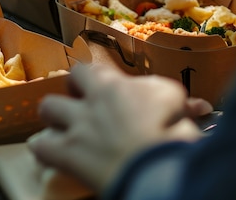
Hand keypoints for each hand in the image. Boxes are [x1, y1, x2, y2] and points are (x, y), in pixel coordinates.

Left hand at [27, 63, 209, 192]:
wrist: (157, 168)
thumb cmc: (174, 136)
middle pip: (75, 75)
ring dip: (54, 115)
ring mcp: (77, 125)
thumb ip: (178, 102)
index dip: (101, 78)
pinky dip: (44, 149)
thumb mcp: (179, 110)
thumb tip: (194, 106)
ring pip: (48, 106)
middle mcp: (96, 98)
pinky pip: (40, 145)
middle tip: (84, 102)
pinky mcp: (66, 153)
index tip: (107, 87)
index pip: (103, 68)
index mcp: (121, 86)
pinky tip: (51, 153)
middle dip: (76, 86)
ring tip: (63, 125)